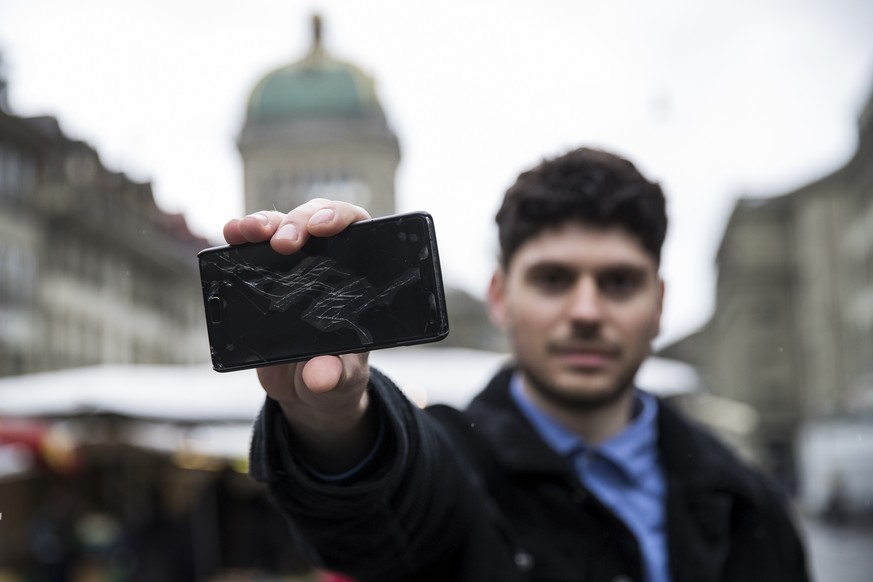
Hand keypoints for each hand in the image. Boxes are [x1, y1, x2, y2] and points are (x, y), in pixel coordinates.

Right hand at [224, 199, 376, 471]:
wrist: (308, 390)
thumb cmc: (337, 375)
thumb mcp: (341, 380)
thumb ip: (334, 376)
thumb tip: (320, 376)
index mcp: (357, 277)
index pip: (356, 229)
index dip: (340, 217)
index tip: (322, 227)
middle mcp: (326, 262)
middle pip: (314, 220)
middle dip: (297, 221)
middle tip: (284, 242)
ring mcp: (292, 267)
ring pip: (279, 226)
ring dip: (264, 222)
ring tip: (250, 232)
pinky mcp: (262, 279)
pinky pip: (249, 248)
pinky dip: (239, 236)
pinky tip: (231, 235)